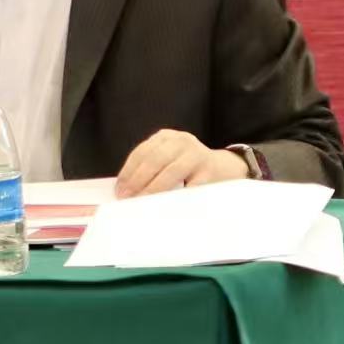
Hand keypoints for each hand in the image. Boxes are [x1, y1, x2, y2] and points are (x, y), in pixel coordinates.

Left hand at [114, 130, 248, 198]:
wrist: (224, 168)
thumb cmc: (189, 167)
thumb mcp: (169, 158)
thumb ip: (151, 168)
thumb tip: (127, 188)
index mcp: (166, 137)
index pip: (142, 152)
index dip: (128, 171)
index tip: (119, 189)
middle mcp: (181, 141)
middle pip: (154, 159)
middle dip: (138, 180)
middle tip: (127, 197)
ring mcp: (196, 155)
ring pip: (171, 172)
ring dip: (154, 189)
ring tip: (143, 201)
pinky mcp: (209, 171)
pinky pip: (189, 186)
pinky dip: (177, 197)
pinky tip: (165, 206)